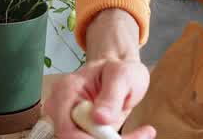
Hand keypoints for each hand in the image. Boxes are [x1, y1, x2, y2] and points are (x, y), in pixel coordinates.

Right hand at [44, 9, 155, 138]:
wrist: (118, 75)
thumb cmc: (118, 70)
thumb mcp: (121, 75)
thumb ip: (111, 96)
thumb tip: (99, 118)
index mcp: (65, 91)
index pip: (68, 129)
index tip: (119, 137)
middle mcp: (61, 109)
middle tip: (139, 136)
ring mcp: (69, 122)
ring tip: (141, 134)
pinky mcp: (80, 131)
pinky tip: (136, 135)